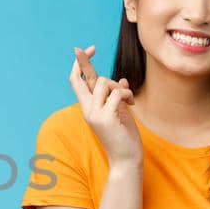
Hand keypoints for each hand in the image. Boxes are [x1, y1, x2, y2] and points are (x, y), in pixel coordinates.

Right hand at [69, 45, 141, 166]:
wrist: (126, 159)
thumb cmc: (124, 137)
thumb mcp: (121, 111)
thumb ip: (117, 96)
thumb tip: (122, 80)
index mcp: (88, 107)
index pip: (77, 81)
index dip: (80, 64)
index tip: (85, 49)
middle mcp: (87, 109)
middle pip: (84, 78)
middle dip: (91, 65)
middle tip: (99, 57)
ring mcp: (94, 114)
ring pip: (102, 82)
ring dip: (119, 87)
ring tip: (128, 99)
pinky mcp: (105, 118)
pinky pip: (117, 93)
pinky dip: (127, 94)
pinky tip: (131, 104)